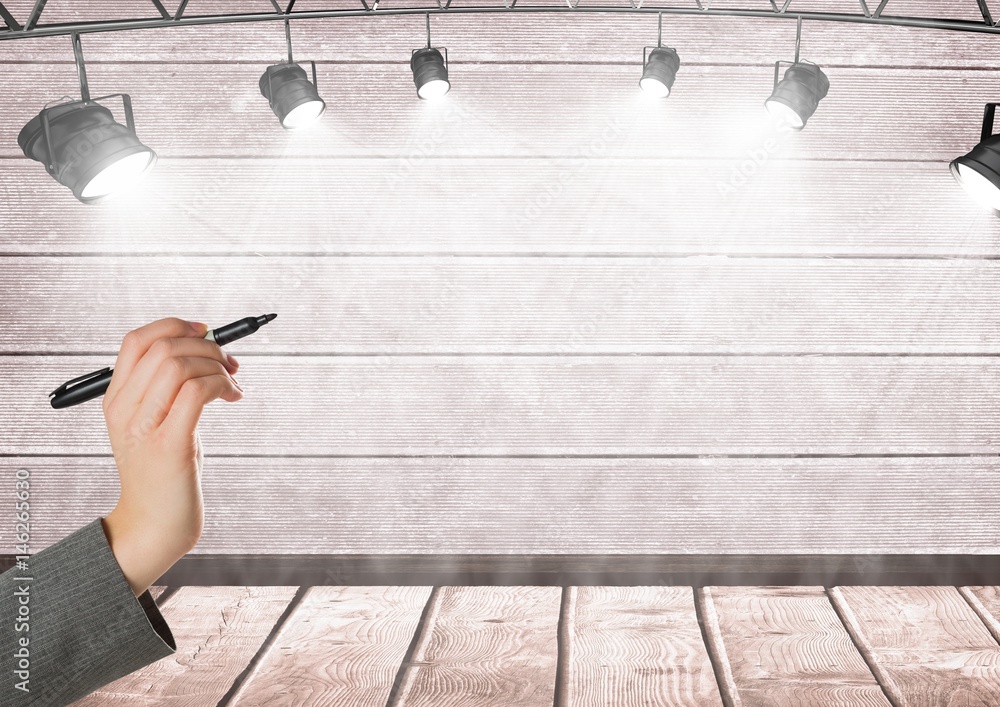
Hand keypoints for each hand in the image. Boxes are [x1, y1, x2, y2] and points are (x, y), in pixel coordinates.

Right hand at [99, 317, 242, 595]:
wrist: (155, 524)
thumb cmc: (163, 472)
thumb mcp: (155, 423)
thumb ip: (168, 389)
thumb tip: (206, 348)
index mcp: (116, 399)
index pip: (136, 340)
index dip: (175, 325)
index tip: (206, 331)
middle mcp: (123, 409)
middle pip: (163, 347)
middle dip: (207, 345)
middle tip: (230, 362)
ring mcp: (144, 427)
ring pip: (180, 365)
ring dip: (217, 365)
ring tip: (232, 383)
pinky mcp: (170, 444)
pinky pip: (196, 392)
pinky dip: (222, 384)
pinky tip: (233, 397)